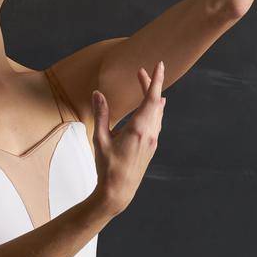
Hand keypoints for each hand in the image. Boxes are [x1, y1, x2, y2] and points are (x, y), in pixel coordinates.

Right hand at [91, 61, 165, 216]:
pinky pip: (156, 123)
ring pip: (158, 113)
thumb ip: (101, 114)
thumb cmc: (107, 167)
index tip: (158, 65)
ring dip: (152, 98)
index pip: (151, 97)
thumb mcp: (100, 139)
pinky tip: (152, 110)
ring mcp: (152, 141)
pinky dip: (154, 111)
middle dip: (150, 85)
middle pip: (155, 102)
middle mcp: (150, 133)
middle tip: (141, 72)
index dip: (155, 79)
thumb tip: (98, 93)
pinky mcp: (151, 147)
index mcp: (139, 128)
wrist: (119, 192)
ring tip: (147, 87)